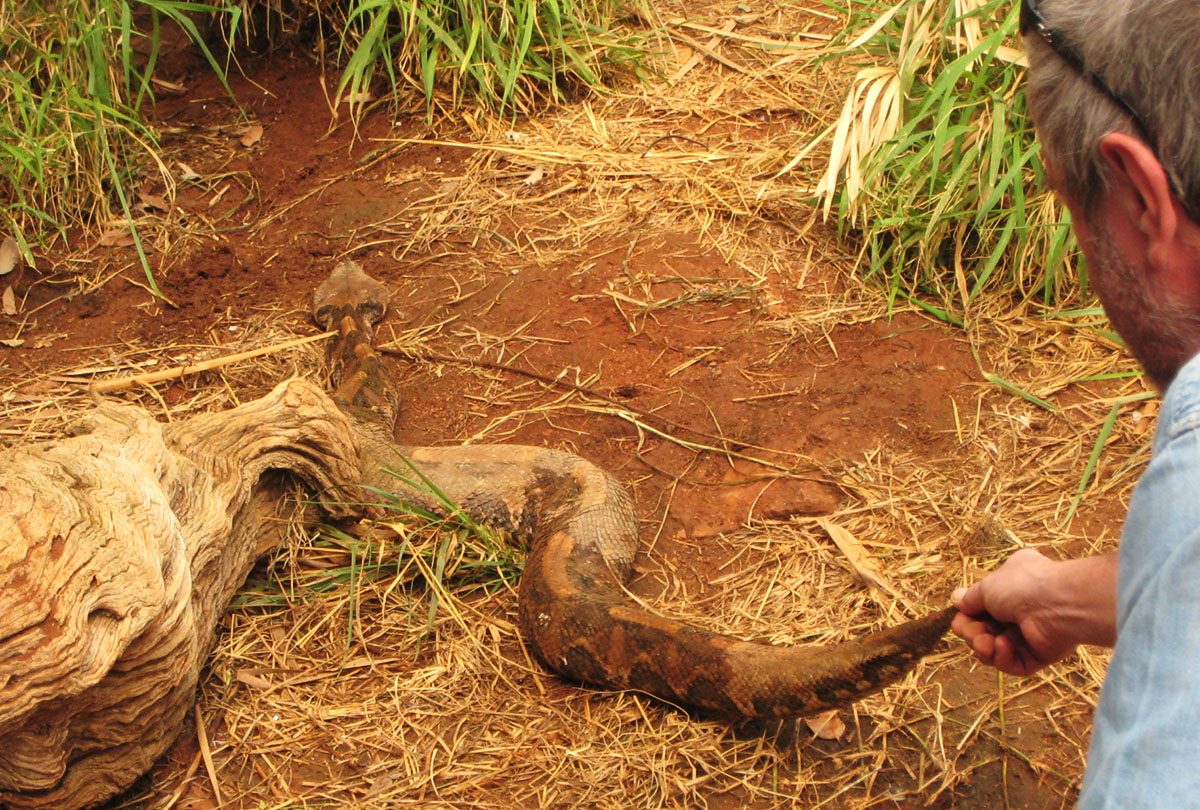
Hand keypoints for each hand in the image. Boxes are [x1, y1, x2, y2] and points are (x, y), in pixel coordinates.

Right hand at [952, 549, 1116, 676]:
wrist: (1060, 604)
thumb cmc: (1023, 586)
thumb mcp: (987, 586)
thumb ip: (971, 598)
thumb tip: (956, 600)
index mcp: (1012, 584)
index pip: (982, 605)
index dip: (967, 615)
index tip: (961, 617)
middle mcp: (1021, 608)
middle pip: (984, 629)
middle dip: (972, 633)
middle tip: (972, 633)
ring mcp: (1030, 633)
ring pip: (995, 648)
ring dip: (984, 647)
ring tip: (986, 643)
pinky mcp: (1039, 655)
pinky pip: (1013, 663)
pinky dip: (1002, 657)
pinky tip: (1003, 645)